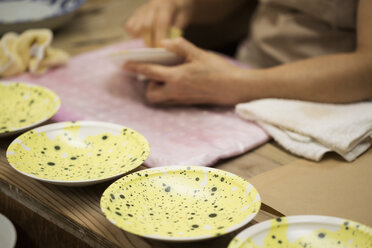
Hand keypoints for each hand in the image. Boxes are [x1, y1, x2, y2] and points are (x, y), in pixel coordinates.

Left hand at [124, 38, 248, 105]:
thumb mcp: (199, 54)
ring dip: (156, 90)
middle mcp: (176, 92)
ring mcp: (181, 99)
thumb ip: (179, 47)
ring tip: (164, 78)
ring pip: (159, 100)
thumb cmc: (217, 70)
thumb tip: (163, 43)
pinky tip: (174, 82)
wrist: (232, 88)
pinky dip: (166, 93)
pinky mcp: (186, 103)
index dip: (135, 67)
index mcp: (177, 78)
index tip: (124, 64)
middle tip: (154, 74)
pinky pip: (169, 101)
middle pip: (151, 94)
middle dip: (147, 85)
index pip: (150, 72)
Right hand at [125, 0, 192, 46]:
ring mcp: (142, 9)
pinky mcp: (136, 13)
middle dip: (150, 41)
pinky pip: (129, 26)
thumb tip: (169, 43)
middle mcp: (152, 5)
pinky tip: (142, 39)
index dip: (160, 38)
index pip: (160, 23)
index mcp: (166, 5)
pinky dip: (134, 35)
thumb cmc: (181, 9)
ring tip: (149, 45)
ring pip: (135, 26)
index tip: (161, 49)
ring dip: (141, 39)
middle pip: (146, 26)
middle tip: (155, 51)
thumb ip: (177, 29)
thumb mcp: (184, 17)